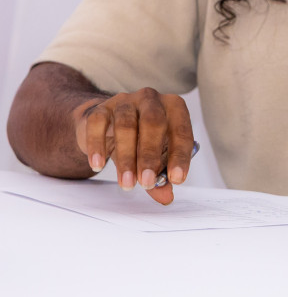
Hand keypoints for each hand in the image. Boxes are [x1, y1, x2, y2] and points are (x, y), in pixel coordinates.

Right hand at [72, 87, 193, 204]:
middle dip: (150, 156)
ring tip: (127, 183)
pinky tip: (98, 165)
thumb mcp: (153, 157)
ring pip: (126, 126)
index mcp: (174, 108)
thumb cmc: (139, 139)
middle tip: (147, 182)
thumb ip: (160, 176)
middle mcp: (151, 99)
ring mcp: (124, 101)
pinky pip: (97, 124)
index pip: (181, 131)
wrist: (106, 125)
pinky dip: (97, 145)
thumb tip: (166, 197)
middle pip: (153, 124)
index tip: (177, 179)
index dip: (180, 156)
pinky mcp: (99, 108)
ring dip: (127, 157)